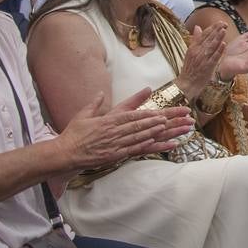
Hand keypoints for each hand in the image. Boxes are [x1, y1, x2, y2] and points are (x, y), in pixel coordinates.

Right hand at [56, 89, 194, 168]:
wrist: (63, 153)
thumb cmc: (74, 134)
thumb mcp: (83, 115)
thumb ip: (94, 103)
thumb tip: (100, 93)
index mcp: (110, 120)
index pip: (134, 115)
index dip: (151, 113)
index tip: (165, 111)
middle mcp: (116, 130)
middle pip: (145, 124)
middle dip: (166, 120)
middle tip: (184, 117)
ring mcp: (117, 143)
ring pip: (145, 136)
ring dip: (164, 132)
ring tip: (180, 129)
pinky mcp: (116, 155)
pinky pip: (137, 150)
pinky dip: (152, 147)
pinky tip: (166, 145)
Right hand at [177, 24, 226, 98]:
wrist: (186, 84)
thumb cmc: (190, 69)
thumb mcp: (190, 52)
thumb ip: (195, 40)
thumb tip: (197, 27)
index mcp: (193, 48)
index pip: (203, 35)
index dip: (212, 28)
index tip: (220, 22)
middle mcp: (197, 52)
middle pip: (208, 39)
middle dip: (216, 30)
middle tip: (224, 23)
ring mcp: (202, 59)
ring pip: (211, 46)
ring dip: (218, 38)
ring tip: (224, 30)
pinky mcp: (207, 67)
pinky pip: (214, 58)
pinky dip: (218, 51)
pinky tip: (224, 44)